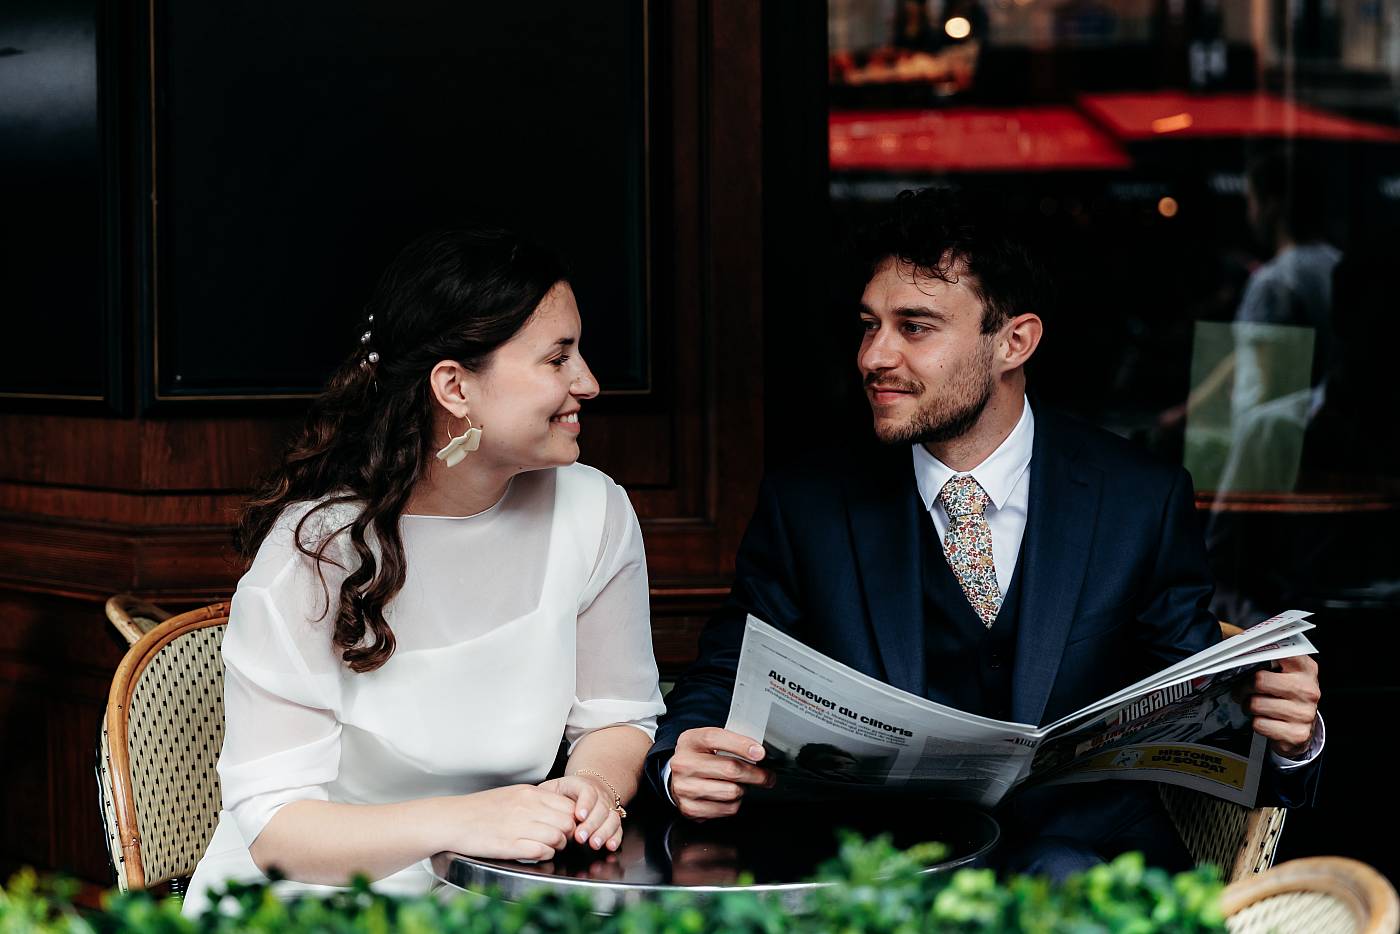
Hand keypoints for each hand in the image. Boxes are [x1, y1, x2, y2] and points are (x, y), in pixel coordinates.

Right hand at [439, 784, 577, 861]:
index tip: (566, 825)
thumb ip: (535, 799)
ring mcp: (519, 826)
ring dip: (557, 845)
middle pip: (568, 822)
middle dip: (568, 833)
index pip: (568, 804)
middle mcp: (527, 807)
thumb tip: (556, 807)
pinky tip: (535, 852)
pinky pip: (542, 851)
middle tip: (559, 838)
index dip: (572, 817)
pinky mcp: (510, 845)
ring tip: (547, 846)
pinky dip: (544, 854)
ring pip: (558, 837)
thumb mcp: (511, 794)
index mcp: (529, 793)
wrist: (452, 819)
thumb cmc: (479, 809)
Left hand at [538, 774, 623, 851]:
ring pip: (611, 818)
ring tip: (594, 843)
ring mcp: (607, 808)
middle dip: (592, 824)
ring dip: (604, 832)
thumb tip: (533, 804)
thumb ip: (545, 796)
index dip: (585, 804)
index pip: (587, 791)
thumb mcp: (553, 788)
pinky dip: (616, 837)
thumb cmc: (564, 792)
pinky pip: (618, 828)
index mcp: (582, 786)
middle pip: (601, 808)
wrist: (585, 788)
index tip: (579, 816)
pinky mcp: (612, 819)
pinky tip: (610, 846)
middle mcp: (599, 796)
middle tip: (581, 836)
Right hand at [669, 727, 774, 819]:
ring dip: (744, 789)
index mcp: (690, 741)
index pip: (716, 739)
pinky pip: (727, 809)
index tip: (760, 753)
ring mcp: (685, 788)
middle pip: (730, 769)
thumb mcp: (710, 742)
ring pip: (732, 791)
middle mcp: (684, 764)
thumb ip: (732, 742)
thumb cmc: (700, 757)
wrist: (679, 777)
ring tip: (741, 784)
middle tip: (766, 775)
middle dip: (756, 774)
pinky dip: (735, 803)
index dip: (741, 745)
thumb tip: (759, 753)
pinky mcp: (691, 808)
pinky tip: (729, 795)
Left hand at [1247, 655, 1320, 758]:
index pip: (1276, 652)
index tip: (1243, 657)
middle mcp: (1308, 689)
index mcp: (1305, 668)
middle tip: (1241, 691)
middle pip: (1259, 681)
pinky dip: (1256, 723)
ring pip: (1256, 704)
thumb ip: (1264, 655)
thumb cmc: (1284, 695)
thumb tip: (1233, 637)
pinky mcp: (1297, 733)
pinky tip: (1265, 720)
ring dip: (1249, 706)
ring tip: (1255, 705)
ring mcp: (1305, 713)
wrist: (1300, 728)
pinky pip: (1260, 724)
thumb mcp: (1282, 672)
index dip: (1254, 654)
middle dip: (1244, 687)